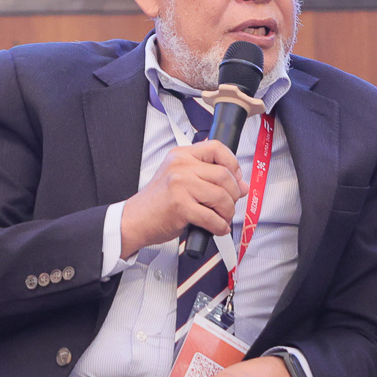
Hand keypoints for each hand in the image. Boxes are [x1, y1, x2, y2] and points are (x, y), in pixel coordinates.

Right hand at [120, 140, 243, 257]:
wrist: (135, 219)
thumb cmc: (158, 201)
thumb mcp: (181, 180)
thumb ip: (209, 178)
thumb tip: (241, 185)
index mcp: (181, 155)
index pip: (217, 148)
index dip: (233, 163)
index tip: (236, 178)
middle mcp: (180, 166)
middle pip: (224, 175)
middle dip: (233, 195)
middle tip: (228, 205)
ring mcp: (180, 185)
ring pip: (221, 196)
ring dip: (227, 212)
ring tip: (222, 218)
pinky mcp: (180, 206)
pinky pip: (212, 217)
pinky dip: (219, 226)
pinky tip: (216, 228)